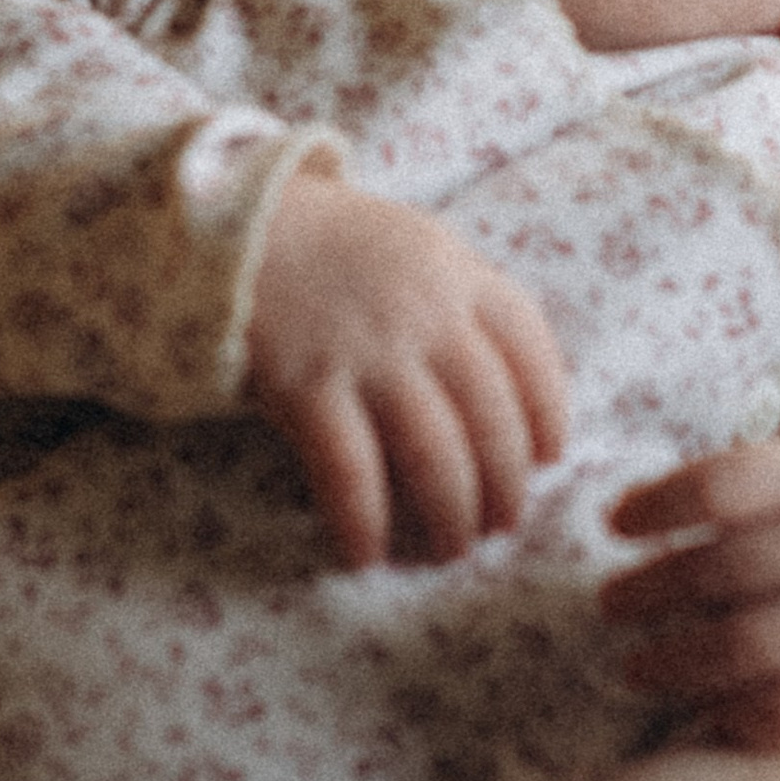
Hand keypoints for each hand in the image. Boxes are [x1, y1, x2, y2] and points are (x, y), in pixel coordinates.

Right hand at [243, 172, 567, 564]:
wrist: (230, 226)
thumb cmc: (329, 245)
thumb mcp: (413, 245)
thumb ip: (463, 301)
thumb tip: (512, 388)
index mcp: (457, 274)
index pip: (530, 351)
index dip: (548, 413)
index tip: (549, 456)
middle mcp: (424, 315)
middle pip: (491, 421)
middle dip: (505, 487)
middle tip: (500, 524)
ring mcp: (367, 352)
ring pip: (437, 457)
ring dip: (451, 517)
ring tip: (450, 549)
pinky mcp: (307, 385)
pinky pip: (351, 472)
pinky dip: (363, 522)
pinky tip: (366, 553)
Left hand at [602, 436, 779, 748]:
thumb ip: (746, 483)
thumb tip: (632, 513)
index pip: (719, 487)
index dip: (656, 507)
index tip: (615, 524)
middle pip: (719, 572)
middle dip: (648, 592)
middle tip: (608, 604)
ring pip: (747, 650)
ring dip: (674, 664)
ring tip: (634, 667)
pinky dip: (742, 719)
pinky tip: (708, 712)